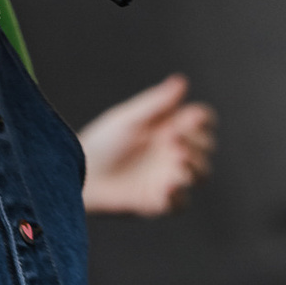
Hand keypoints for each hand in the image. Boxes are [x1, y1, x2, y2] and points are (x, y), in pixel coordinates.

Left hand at [79, 75, 214, 215]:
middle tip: (174, 139)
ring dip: (195, 167)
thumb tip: (182, 81)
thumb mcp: (128, 119)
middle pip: (206, 147)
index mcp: (171, 128)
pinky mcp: (159, 201)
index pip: (202, 122)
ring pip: (200, 175)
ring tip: (178, 158)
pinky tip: (168, 186)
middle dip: (198, 143)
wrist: (79, 172)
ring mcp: (170, 177)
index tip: (192, 118)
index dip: (202, 120)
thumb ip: (155, 103)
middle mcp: (175, 153)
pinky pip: (180, 203)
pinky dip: (179, 196)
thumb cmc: (102, 142)